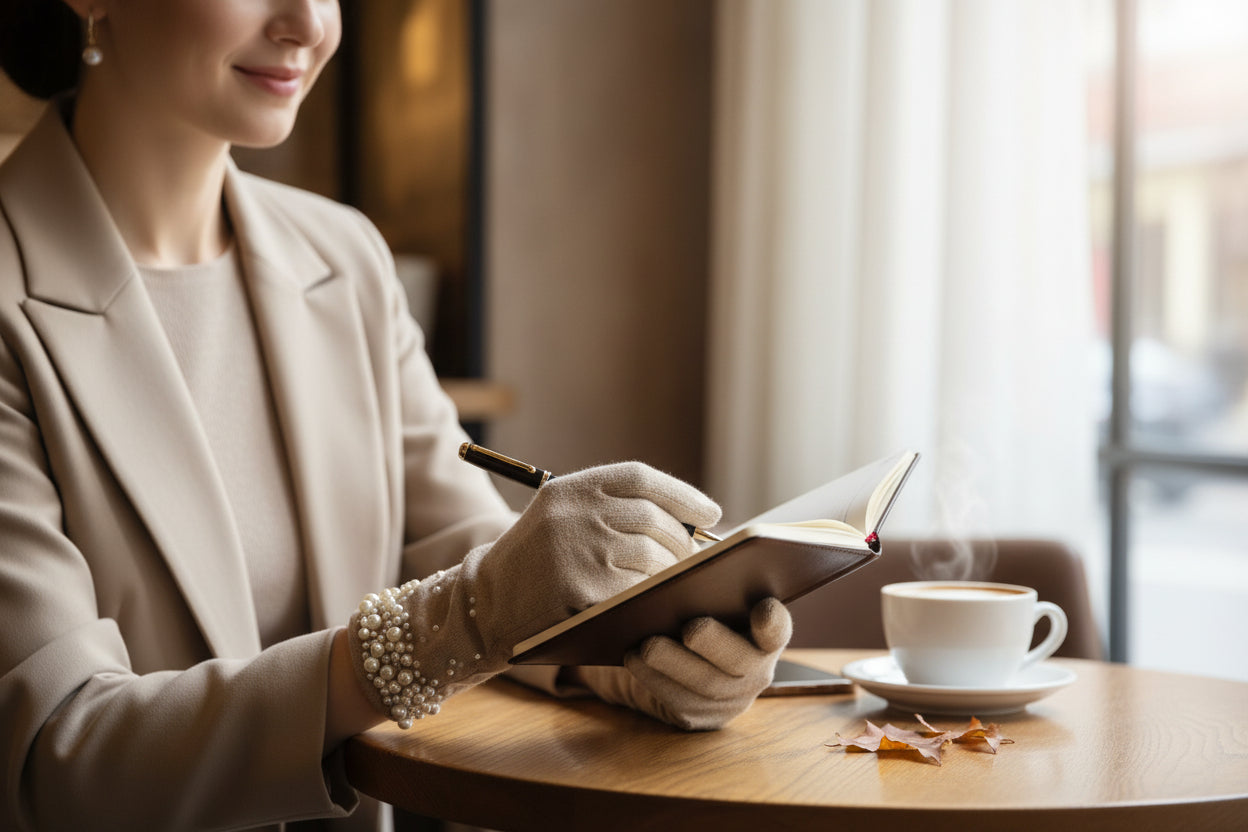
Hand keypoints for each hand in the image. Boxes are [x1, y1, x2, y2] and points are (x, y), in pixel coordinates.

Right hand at [347, 462, 719, 726]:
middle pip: (653, 520)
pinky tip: (662, 605)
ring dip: (674, 574)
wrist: (484, 607)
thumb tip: (692, 523)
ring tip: (681, 584)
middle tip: (697, 561)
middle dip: (682, 543)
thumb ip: (611, 510)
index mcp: (568, 488)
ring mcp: (577, 552)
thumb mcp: (560, 519)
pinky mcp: (582, 593)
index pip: (639, 478)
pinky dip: (656, 599)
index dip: (681, 494)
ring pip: (653, 558)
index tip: (710, 514)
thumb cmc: (536, 564)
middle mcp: (573, 513)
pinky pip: (638, 593)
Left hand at [576, 597, 792, 730]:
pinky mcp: (701, 717)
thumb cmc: (698, 616)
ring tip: (647, 645)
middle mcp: (756, 671)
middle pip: (740, 661)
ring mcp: (731, 699)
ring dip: (674, 663)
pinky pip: (679, 702)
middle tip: (691, 628)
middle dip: (716, 643)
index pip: (777, 630)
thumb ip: (708, 590)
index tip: (762, 607)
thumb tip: (685, 582)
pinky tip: (633, 658)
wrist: (681, 660)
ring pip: (706, 685)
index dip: (773, 621)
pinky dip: (654, 679)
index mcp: (764, 635)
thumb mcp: (708, 601)